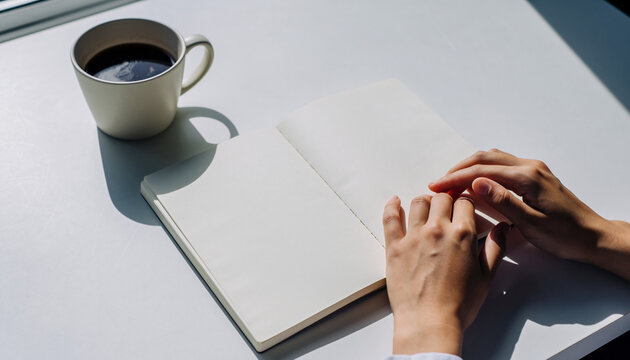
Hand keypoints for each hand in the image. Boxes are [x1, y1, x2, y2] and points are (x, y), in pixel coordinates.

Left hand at [383, 193, 507, 354]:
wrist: (429, 323)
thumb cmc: (456, 305)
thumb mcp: (486, 277)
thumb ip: (495, 248)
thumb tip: (503, 229)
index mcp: (462, 235)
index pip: (464, 203)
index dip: (465, 204)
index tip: (464, 207)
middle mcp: (437, 230)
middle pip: (441, 198)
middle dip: (446, 201)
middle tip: (447, 209)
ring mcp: (413, 237)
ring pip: (418, 202)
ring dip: (424, 202)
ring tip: (426, 209)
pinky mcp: (394, 246)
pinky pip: (390, 217)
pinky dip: (392, 206)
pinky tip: (395, 202)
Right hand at [428, 149, 629, 279]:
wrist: (592, 237)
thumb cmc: (563, 235)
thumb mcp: (530, 224)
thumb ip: (503, 201)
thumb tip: (476, 183)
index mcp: (528, 177)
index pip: (483, 171)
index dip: (456, 178)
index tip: (436, 186)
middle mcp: (530, 167)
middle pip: (485, 158)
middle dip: (458, 169)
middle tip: (438, 184)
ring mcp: (533, 169)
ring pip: (493, 158)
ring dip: (470, 167)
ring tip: (451, 182)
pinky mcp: (534, 176)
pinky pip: (502, 164)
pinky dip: (483, 169)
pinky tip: (474, 181)